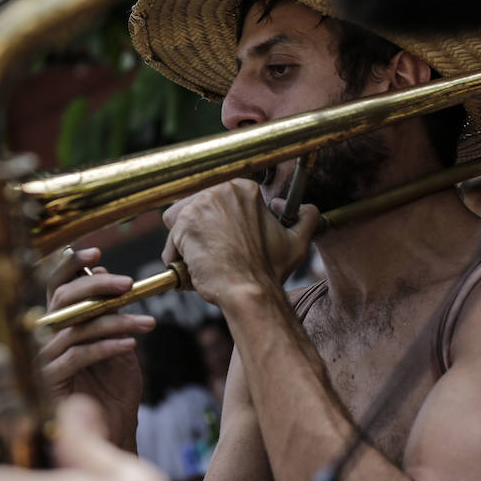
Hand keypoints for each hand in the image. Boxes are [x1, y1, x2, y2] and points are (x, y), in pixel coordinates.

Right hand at [36, 248, 152, 448]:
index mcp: (57, 321)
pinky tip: (130, 345)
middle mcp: (44, 336)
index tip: (97, 249)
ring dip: (115, 321)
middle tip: (129, 285)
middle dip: (98, 286)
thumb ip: (104, 308)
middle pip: (64, 298)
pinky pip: (80, 355)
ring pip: (78, 326)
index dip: (70, 263)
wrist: (109, 432)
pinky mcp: (51, 380)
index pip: (55, 284)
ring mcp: (44, 358)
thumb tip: (103, 269)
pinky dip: (106, 347)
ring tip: (146, 322)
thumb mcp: (113, 340)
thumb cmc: (112, 387)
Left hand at [160, 179, 318, 306]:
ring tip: (204, 262)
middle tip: (213, 255)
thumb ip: (305, 219)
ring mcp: (202, 204)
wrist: (250, 291)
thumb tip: (309, 209)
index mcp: (245, 189)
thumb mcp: (297, 241)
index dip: (213, 223)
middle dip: (198, 233)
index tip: (218, 239)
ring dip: (186, 244)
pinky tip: (195, 269)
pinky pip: (171, 241)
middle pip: (193, 208)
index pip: (213, 198)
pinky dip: (177, 258)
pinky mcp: (185, 222)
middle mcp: (222, 190)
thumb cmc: (269, 271)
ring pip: (178, 222)